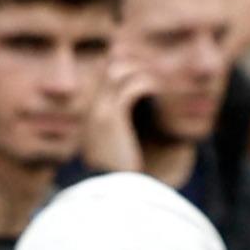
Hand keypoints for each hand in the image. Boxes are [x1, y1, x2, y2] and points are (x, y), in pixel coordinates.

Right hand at [81, 52, 152, 173]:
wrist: (107, 189)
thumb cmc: (114, 172)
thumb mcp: (111, 147)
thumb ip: (115, 129)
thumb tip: (126, 123)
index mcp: (88, 111)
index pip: (101, 74)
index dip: (121, 64)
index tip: (143, 64)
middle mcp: (89, 106)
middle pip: (108, 66)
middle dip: (133, 60)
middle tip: (155, 63)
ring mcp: (98, 110)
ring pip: (119, 72)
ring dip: (143, 70)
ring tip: (160, 76)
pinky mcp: (112, 117)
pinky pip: (132, 88)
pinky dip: (148, 85)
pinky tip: (159, 91)